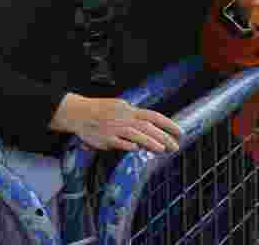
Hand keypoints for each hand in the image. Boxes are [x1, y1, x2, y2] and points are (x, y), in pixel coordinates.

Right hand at [54, 95, 180, 152]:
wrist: (78, 113)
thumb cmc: (99, 111)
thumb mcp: (118, 107)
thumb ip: (133, 117)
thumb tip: (149, 128)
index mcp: (129, 110)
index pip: (153, 116)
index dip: (168, 124)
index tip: (180, 132)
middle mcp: (124, 117)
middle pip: (147, 126)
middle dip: (164, 136)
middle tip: (175, 146)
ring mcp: (114, 127)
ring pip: (135, 134)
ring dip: (150, 141)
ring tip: (162, 149)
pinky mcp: (105, 137)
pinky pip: (119, 142)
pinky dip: (128, 145)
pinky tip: (137, 149)